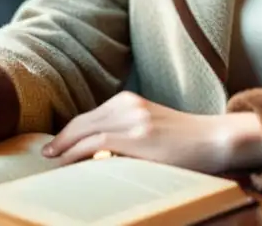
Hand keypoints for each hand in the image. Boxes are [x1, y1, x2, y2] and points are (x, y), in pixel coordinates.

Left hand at [40, 92, 261, 174]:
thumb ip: (127, 131)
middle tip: (46, 154)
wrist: (216, 139)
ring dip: (65, 146)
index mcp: (130, 100)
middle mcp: (129, 104)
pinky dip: (77, 152)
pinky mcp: (138, 136)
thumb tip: (100, 152)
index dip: (69, 131)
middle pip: (83, 121)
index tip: (56, 145)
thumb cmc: (186, 140)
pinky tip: (68, 162)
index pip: (90, 115)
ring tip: (52, 160)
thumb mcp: (152, 127)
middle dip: (62, 138)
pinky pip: (98, 142)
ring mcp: (133, 119)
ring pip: (86, 131)